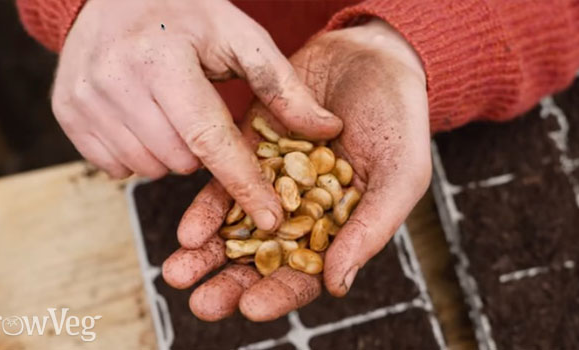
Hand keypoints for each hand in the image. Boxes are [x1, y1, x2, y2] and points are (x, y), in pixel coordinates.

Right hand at [52, 0, 342, 230]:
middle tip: (201, 116)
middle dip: (204, 154)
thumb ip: (283, 86)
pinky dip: (138, 154)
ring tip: (172, 113)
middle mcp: (115, 79)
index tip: (270, 219)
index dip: (243, 182)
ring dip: (172, 155)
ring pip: (147, 169)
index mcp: (162, 57)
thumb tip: (329, 129)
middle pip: (180, 160)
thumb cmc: (188, 14)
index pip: (210, 138)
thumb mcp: (240, 37)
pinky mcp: (65, 111)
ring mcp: (84, 97)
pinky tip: (144, 120)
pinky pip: (114, 167)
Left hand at [162, 20, 431, 320]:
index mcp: (340, 228)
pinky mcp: (250, 150)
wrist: (370, 56)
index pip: (308, 273)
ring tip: (178, 272)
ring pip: (236, 226)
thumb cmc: (399, 119)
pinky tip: (188, 230)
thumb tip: (337, 286)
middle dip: (231, 283)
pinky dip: (207, 208)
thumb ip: (371, 228)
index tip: (250, 307)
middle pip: (263, 258)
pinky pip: (225, 183)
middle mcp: (302, 212)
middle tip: (202, 304)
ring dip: (207, 253)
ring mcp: (273, 181)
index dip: (280, 293)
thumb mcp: (400, 174)